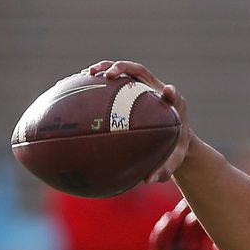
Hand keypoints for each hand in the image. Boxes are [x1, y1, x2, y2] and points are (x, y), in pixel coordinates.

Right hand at [85, 59, 193, 182]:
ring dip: (105, 67)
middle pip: (140, 72)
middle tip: (107, 74)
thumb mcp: (172, 161)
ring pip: (123, 72)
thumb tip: (147, 181)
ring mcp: (141, 88)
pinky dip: (96, 80)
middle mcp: (155, 92)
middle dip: (123, 68)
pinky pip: (112, 81)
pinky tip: (75, 86)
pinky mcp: (129, 90)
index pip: (172, 95)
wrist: (173, 139)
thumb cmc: (173, 150)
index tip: (166, 92)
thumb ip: (164, 171)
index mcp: (172, 106)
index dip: (170, 93)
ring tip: (86, 73)